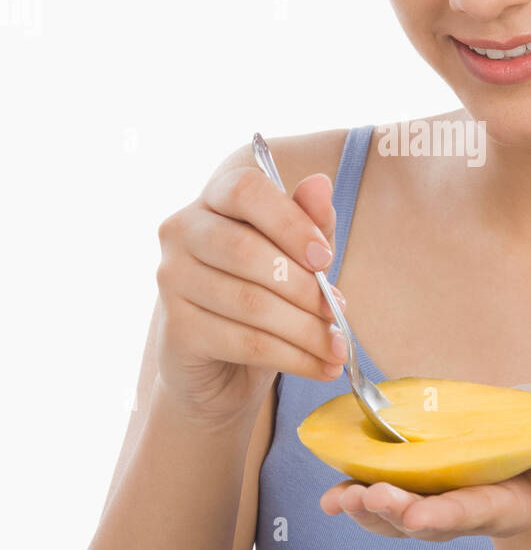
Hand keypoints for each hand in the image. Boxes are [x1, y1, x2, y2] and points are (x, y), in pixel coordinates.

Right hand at [154, 146, 348, 425]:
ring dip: (306, 330)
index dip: (290, 221)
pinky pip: (244, 342)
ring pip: (250, 303)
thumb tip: (320, 183)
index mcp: (214, 200)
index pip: (245, 190)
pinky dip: (293, 357)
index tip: (325, 257)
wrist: (220, 365)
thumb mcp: (295, 254)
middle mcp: (182, 232)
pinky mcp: (176, 329)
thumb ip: (309, 220)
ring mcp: (172, 280)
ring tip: (339, 347)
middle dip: (304, 286)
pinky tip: (321, 366)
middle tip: (339, 310)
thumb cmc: (262, 293)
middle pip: (246, 250)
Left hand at [319, 384, 530, 539]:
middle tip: (368, 496)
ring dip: (367, 508)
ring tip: (338, 500)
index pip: (476, 512)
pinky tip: (333, 494)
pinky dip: (358, 496)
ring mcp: (443, 497)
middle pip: (428, 520)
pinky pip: (386, 495)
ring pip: (398, 515)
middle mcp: (470, 509)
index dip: (446, 514)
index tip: (418, 514)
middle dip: (396, 512)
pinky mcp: (422, 480)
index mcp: (511, 503)